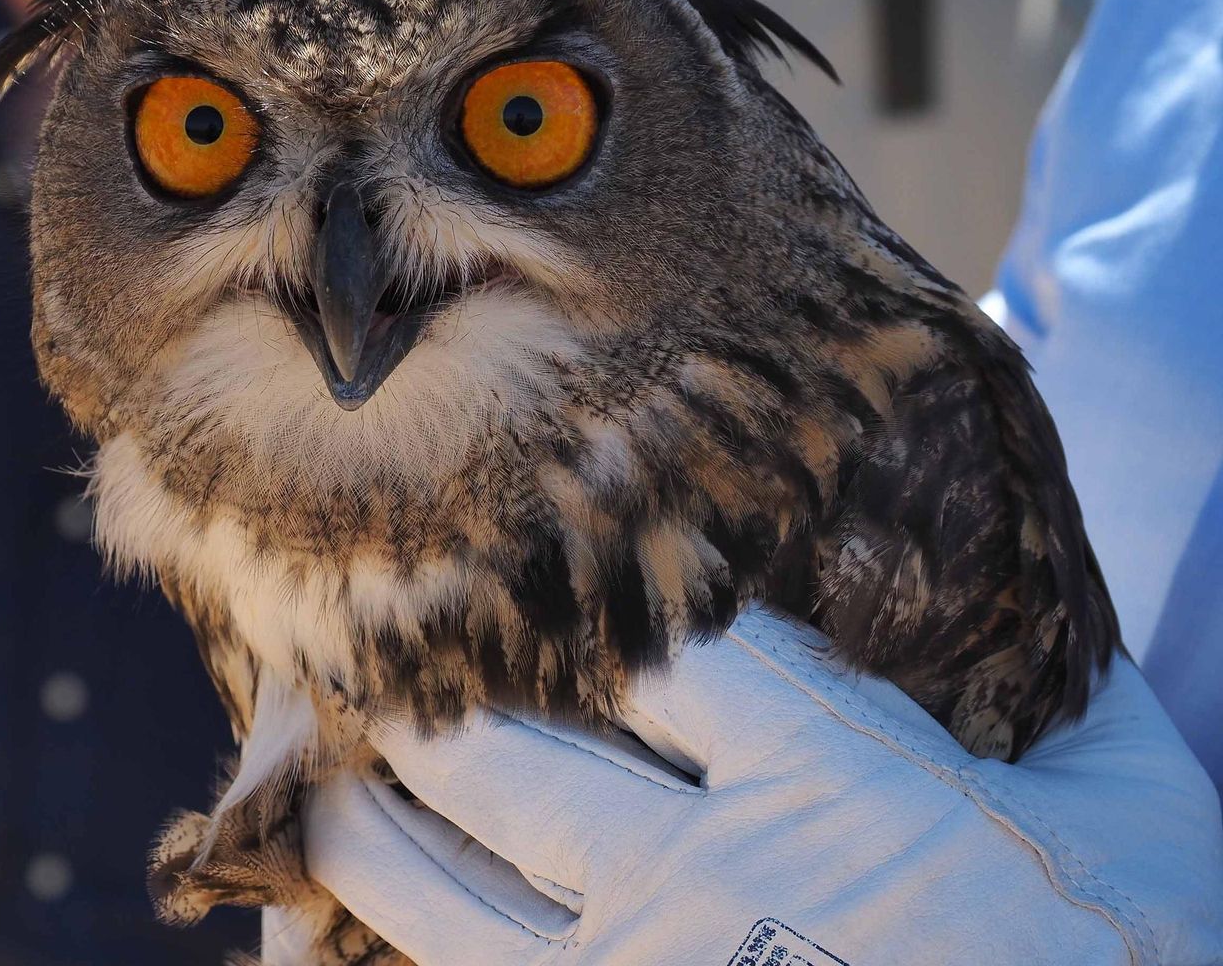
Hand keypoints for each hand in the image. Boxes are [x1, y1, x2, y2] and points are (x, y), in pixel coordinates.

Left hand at [289, 607, 1222, 965]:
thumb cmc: (1136, 948)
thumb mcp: (1131, 805)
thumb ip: (1064, 691)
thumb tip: (1035, 601)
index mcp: (830, 782)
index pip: (667, 647)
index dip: (595, 581)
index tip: (544, 535)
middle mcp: (712, 880)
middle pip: (508, 761)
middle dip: (430, 708)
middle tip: (367, 663)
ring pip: (450, 901)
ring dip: (371, 838)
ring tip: (322, 788)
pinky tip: (332, 947)